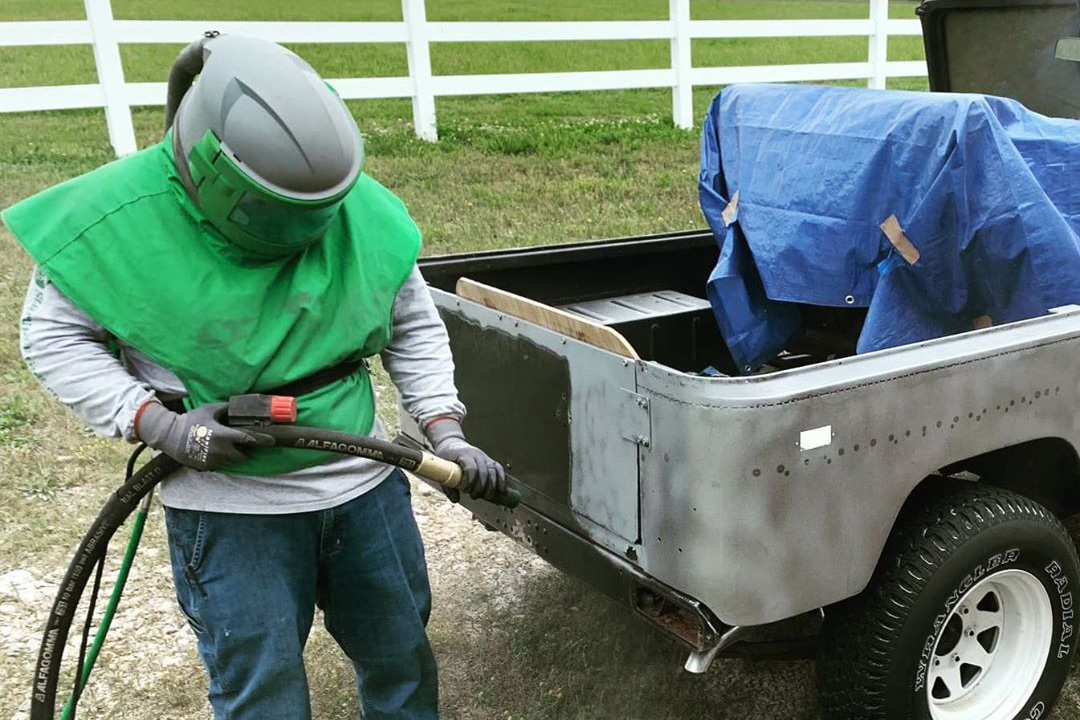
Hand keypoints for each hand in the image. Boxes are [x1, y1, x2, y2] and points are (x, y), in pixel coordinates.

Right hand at [136, 401, 271, 470]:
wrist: (170, 437)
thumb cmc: (192, 421)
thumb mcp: (210, 410)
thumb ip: (226, 409)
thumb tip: (240, 406)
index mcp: (224, 436)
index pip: (248, 439)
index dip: (262, 440)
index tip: (272, 441)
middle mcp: (221, 451)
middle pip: (242, 454)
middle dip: (244, 450)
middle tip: (238, 443)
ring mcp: (214, 461)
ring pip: (231, 460)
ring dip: (231, 454)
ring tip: (222, 445)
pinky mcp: (207, 467)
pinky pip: (220, 464)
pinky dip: (220, 459)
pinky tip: (212, 450)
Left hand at [436, 439, 506, 500]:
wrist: (452, 444)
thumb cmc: (446, 457)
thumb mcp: (443, 469)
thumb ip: (448, 486)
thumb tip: (456, 499)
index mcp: (463, 454)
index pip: (471, 467)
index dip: (470, 481)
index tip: (465, 490)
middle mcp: (476, 454)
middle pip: (483, 471)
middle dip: (480, 487)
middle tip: (474, 496)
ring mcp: (484, 457)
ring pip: (493, 470)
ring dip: (491, 486)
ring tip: (486, 496)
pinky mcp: (489, 460)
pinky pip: (498, 468)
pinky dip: (501, 479)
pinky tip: (501, 489)